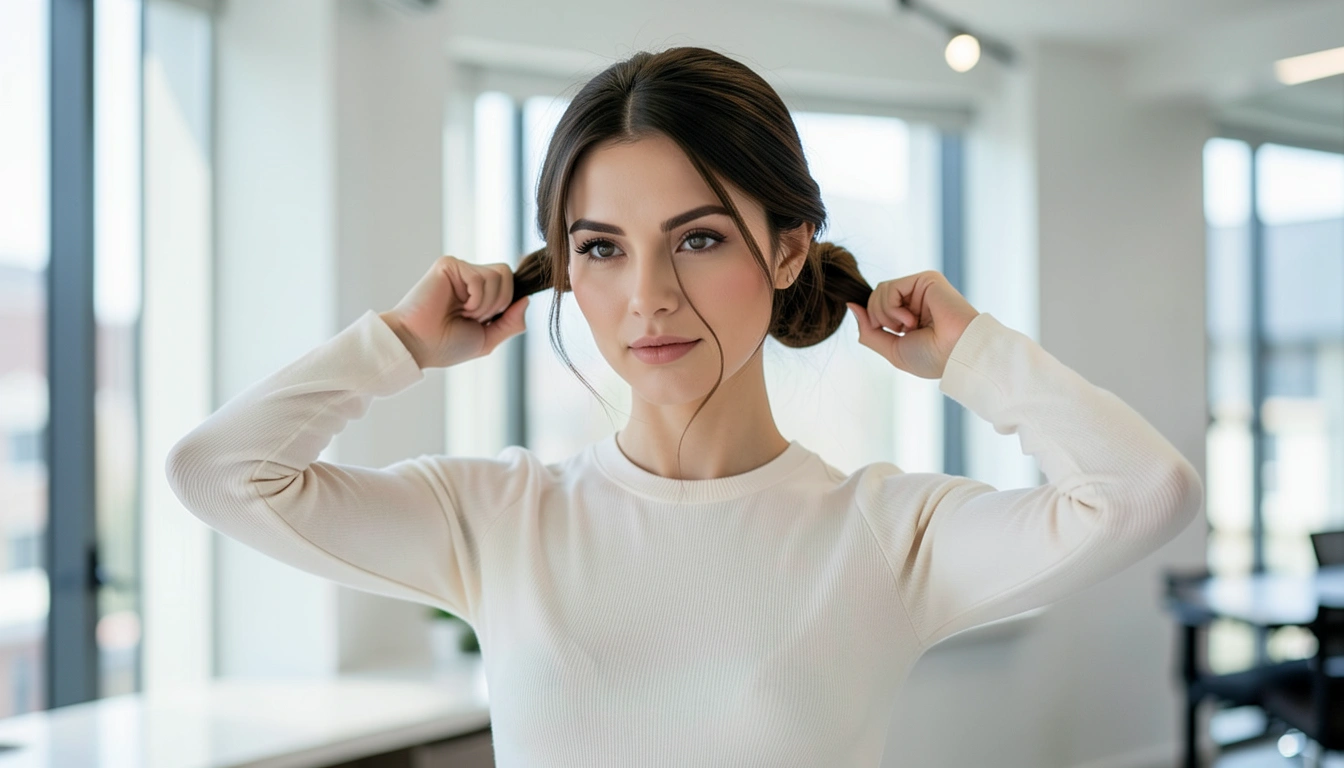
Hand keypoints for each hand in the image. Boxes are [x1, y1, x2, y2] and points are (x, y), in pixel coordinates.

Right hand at [379, 255, 528, 368]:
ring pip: (497, 276)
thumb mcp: (488, 339)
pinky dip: (474, 299)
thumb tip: (526, 300)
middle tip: (473, 318)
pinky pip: (479, 277)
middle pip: (507, 276)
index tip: (491, 320)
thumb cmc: (447, 345)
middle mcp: (471, 278)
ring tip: (462, 313)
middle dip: (498, 305)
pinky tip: (457, 306)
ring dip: (484, 305)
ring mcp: (460, 270)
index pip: (511, 283)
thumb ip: (511, 322)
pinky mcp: (448, 265)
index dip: (509, 301)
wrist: (419, 345)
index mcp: (480, 293)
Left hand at [846, 270, 978, 379]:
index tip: (886, 333)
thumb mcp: (891, 350)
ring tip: (908, 327)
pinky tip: (910, 320)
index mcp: (909, 317)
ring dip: (886, 314)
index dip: (872, 320)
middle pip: (874, 298)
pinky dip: (892, 308)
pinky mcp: (926, 279)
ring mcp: (920, 288)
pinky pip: (889, 287)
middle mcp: (915, 300)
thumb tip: (851, 305)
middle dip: (878, 319)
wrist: (956, 354)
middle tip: (900, 332)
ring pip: (879, 291)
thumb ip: (868, 330)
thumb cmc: (930, 357)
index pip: (876, 308)